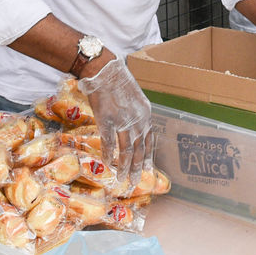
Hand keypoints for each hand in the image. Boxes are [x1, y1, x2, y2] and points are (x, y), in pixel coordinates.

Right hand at [80, 56, 152, 184]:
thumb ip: (135, 115)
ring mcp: (124, 122)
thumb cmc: (117, 82)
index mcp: (146, 115)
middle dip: (137, 169)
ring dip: (124, 168)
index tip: (146, 170)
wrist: (106, 72)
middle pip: (139, 150)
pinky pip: (110, 143)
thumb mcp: (134, 99)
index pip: (149, 141)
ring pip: (127, 151)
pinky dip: (109, 156)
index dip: (147, 157)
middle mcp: (138, 121)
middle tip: (134, 183)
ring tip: (122, 180)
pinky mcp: (108, 122)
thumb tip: (132, 128)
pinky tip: (108, 165)